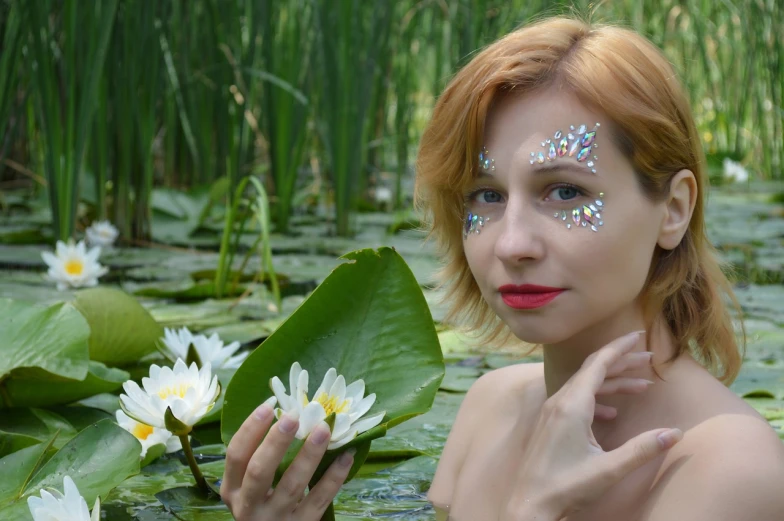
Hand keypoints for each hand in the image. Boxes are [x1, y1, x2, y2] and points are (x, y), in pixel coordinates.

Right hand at [221, 404, 354, 519]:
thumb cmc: (263, 505)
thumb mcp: (250, 486)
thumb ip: (262, 458)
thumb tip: (287, 413)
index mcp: (232, 490)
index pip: (236, 456)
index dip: (250, 429)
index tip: (269, 405)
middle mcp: (248, 507)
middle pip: (259, 471)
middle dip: (276, 441)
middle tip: (293, 415)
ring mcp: (275, 519)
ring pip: (292, 485)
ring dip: (309, 454)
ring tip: (324, 429)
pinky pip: (320, 499)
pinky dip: (334, 476)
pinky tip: (345, 456)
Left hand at [502, 331, 682, 520]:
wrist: (529, 505)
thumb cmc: (565, 487)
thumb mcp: (609, 469)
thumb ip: (642, 448)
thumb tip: (675, 432)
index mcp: (571, 405)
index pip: (598, 363)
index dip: (620, 347)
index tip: (639, 335)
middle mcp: (558, 402)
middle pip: (593, 370)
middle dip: (622, 362)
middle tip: (649, 358)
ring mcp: (550, 413)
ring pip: (584, 386)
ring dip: (612, 382)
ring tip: (642, 386)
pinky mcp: (549, 425)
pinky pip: (575, 400)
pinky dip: (597, 399)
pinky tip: (612, 412)